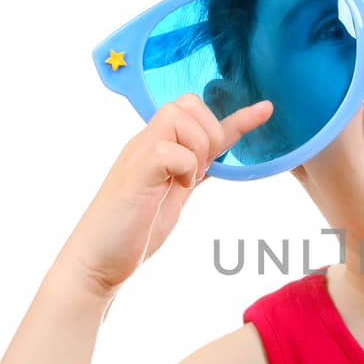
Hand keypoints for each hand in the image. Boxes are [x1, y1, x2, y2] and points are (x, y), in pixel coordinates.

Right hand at [60, 93, 273, 296]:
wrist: (96, 260)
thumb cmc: (131, 231)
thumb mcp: (173, 196)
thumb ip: (192, 173)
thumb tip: (216, 159)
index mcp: (157, 147)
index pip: (198, 118)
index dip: (237, 116)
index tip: (266, 110)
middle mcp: (146, 143)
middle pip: (187, 103)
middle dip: (209, 133)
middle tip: (200, 172)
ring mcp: (139, 154)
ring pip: (179, 116)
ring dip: (196, 148)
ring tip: (184, 181)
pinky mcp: (136, 171)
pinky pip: (170, 149)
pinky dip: (183, 167)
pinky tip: (175, 187)